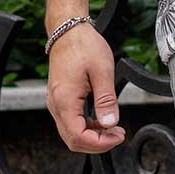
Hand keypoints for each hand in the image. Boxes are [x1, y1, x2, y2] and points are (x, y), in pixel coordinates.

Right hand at [44, 22, 125, 152]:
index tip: (118, 136)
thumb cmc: (84, 46)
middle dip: (97, 143)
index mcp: (65, 101)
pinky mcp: (60, 98)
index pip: (78, 137)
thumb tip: (110, 123)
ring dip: (92, 136)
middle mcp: (56, 105)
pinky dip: (86, 126)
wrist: (68, 30)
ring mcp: (56, 103)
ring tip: (114, 128)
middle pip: (73, 140)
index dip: (100, 143)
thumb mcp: (102, 71)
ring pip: (71, 133)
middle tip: (119, 134)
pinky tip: (101, 120)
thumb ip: (106, 99)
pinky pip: (70, 121)